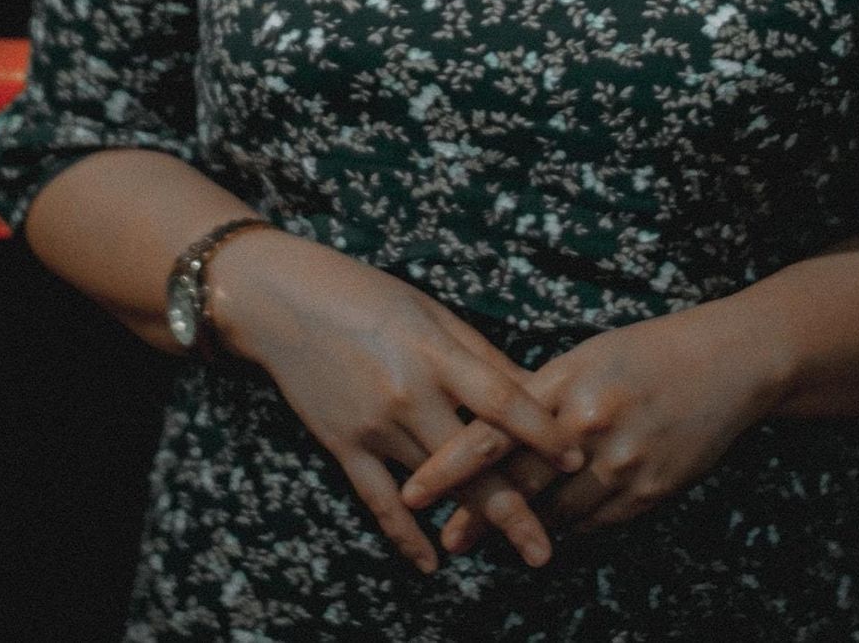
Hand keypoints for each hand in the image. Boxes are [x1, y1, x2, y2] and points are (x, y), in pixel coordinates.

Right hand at [209, 230, 587, 574]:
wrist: (283, 301)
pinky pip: (379, 501)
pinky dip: (405, 536)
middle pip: (471, 461)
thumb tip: (532, 389)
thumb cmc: (367, 296)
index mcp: (435, 353)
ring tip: (512, 554)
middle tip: (547, 548)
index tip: (575, 458)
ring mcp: (374, 424)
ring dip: (472, 524)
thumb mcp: (431, 312)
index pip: (501, 400)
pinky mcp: (342, 444)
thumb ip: (480, 354)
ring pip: (434, 487)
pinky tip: (430, 563)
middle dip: (513, 507)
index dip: (540, 432)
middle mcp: (408, 393)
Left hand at [398, 300, 771, 554]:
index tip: (414, 491)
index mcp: (567, 379)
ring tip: (494, 537)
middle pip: (519, 482)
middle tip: (446, 538)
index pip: (493, 429)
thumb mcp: (589, 356)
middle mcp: (590, 422)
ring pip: (557, 511)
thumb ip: (544, 394)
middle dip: (477, 514)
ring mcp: (622, 461)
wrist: (730, 362)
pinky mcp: (650, 490)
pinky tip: (554, 526)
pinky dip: (571, 524)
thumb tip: (494, 431)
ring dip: (526, 526)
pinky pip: (596, 521)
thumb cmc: (649, 351)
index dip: (449, 465)